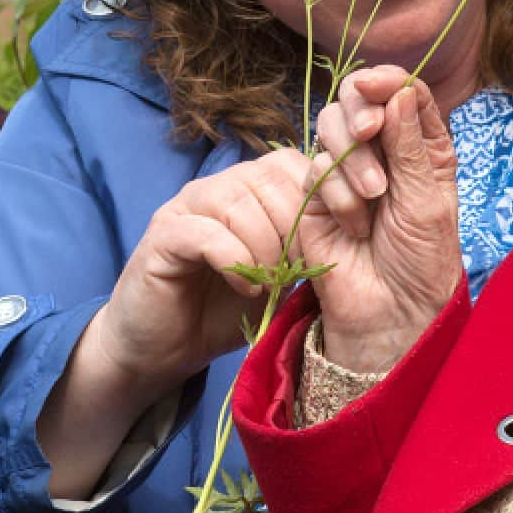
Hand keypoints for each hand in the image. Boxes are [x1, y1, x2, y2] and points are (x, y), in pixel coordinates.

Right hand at [83, 149, 321, 391]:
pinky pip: (206, 233)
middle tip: (302, 270)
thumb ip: (304, 249)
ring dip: (266, 248)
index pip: (289, 164)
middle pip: (268, 178)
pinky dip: (235, 261)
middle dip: (296, 226)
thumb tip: (350, 228)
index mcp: (245, 189)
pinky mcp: (162, 236)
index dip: (321, 195)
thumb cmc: (222, 311)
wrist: (164, 348)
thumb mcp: (278, 278)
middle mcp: (214, 188)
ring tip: (273, 284)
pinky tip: (246, 289)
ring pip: (238, 202)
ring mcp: (184, 207)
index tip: (343, 236)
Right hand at [293, 66, 462, 373]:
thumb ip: (409, 145)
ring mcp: (347, 170)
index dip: (389, 80)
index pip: (405, 92)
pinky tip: (354, 225)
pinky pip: (315, 167)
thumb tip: (399, 89)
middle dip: (360, 109)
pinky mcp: (315, 194)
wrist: (388, 313)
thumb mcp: (427, 199)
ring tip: (373, 197)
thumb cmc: (421, 260)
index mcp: (422, 146)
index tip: (377, 83)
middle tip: (368, 130)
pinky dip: (335, 192)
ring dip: (352, 157)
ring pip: (331, 126)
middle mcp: (384, 151)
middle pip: (360, 98)